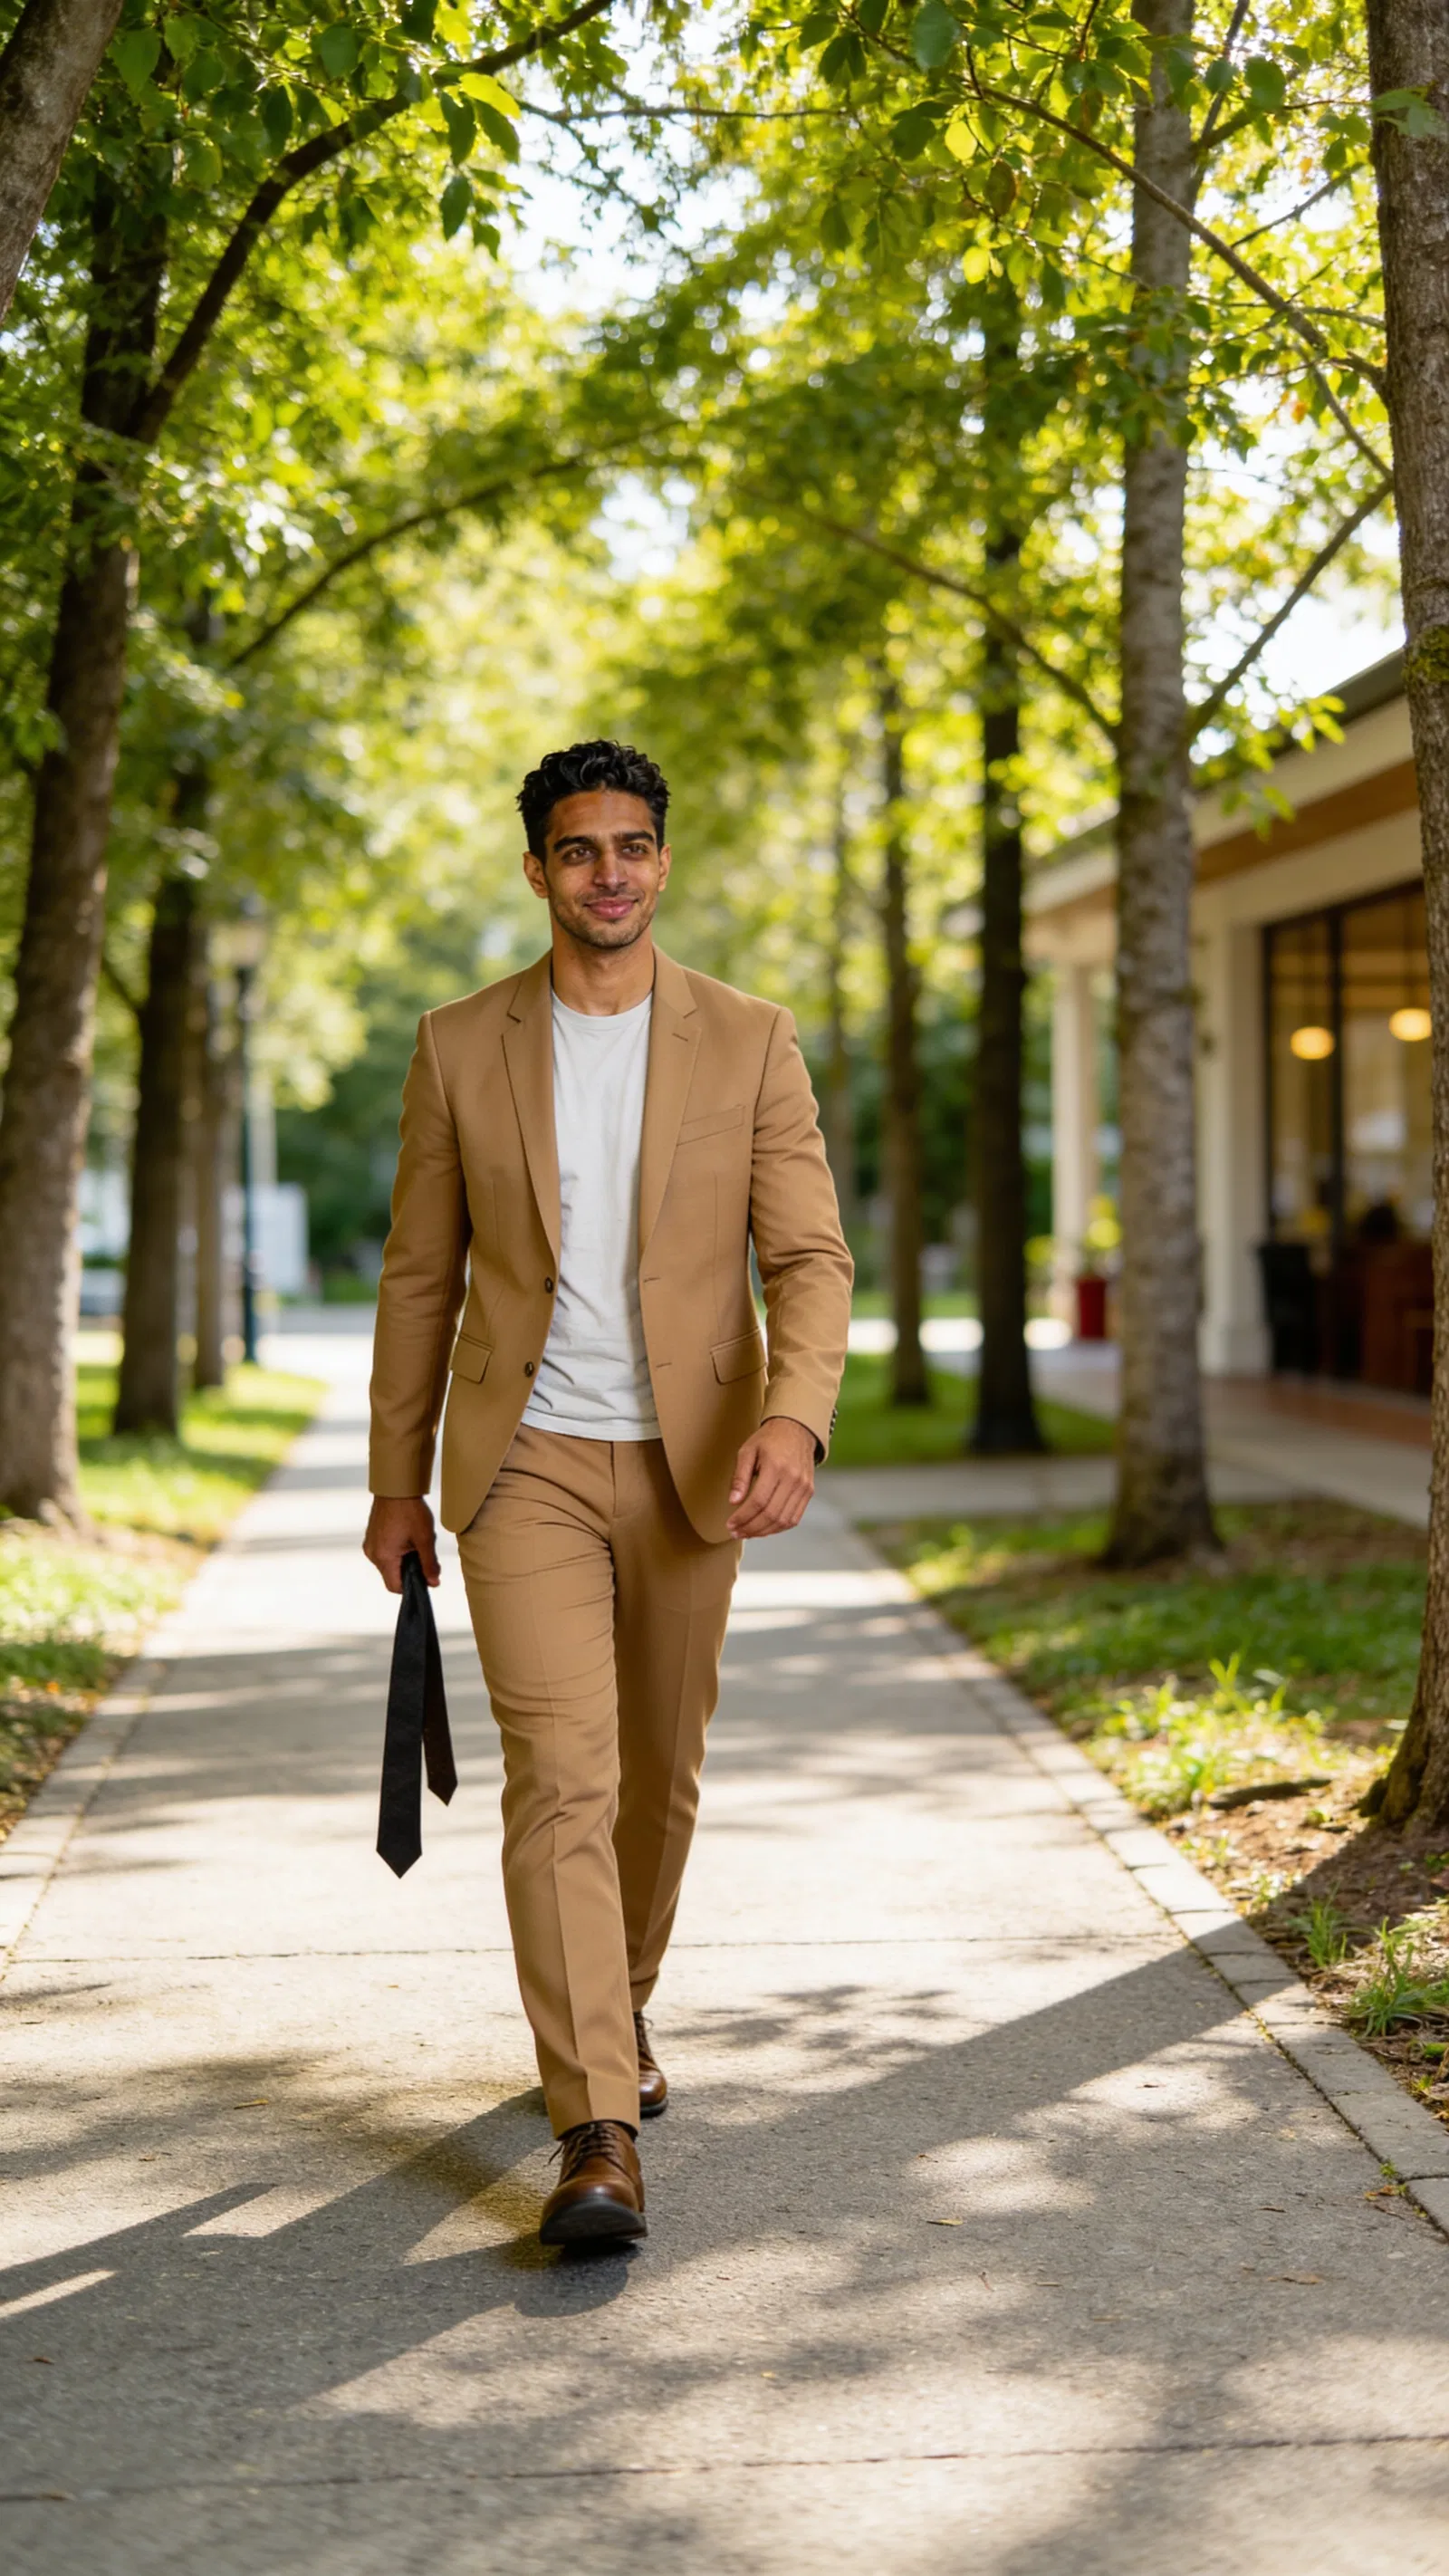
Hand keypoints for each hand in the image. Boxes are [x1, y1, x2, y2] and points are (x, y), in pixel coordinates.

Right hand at [363, 1495, 439, 1592]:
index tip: (425, 1577)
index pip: (395, 1587)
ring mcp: (370, 1544)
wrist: (396, 1487)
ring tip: (415, 1541)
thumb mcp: (425, 1539)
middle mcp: (372, 1553)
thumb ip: (429, 1564)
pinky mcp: (371, 1536)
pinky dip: (396, 1550)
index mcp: (383, 1557)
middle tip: (423, 1552)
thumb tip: (433, 1582)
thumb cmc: (409, 1509)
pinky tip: (407, 1536)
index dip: (411, 1586)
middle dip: (409, 1569)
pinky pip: (384, 1552)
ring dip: (403, 1559)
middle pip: (392, 1575)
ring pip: (389, 1563)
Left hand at [726, 1417, 816, 1540]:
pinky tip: (764, 1528)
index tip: (730, 1524)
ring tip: (748, 1533)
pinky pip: (794, 1518)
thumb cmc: (769, 1440)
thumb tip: (733, 1501)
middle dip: (751, 1528)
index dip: (742, 1517)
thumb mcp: (747, 1451)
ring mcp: (803, 1487)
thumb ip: (740, 1477)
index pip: (758, 1501)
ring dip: (764, 1531)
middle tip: (736, 1532)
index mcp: (776, 1466)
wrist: (796, 1430)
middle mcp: (793, 1478)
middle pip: (771, 1514)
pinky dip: (778, 1528)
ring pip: (783, 1520)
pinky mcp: (808, 1492)